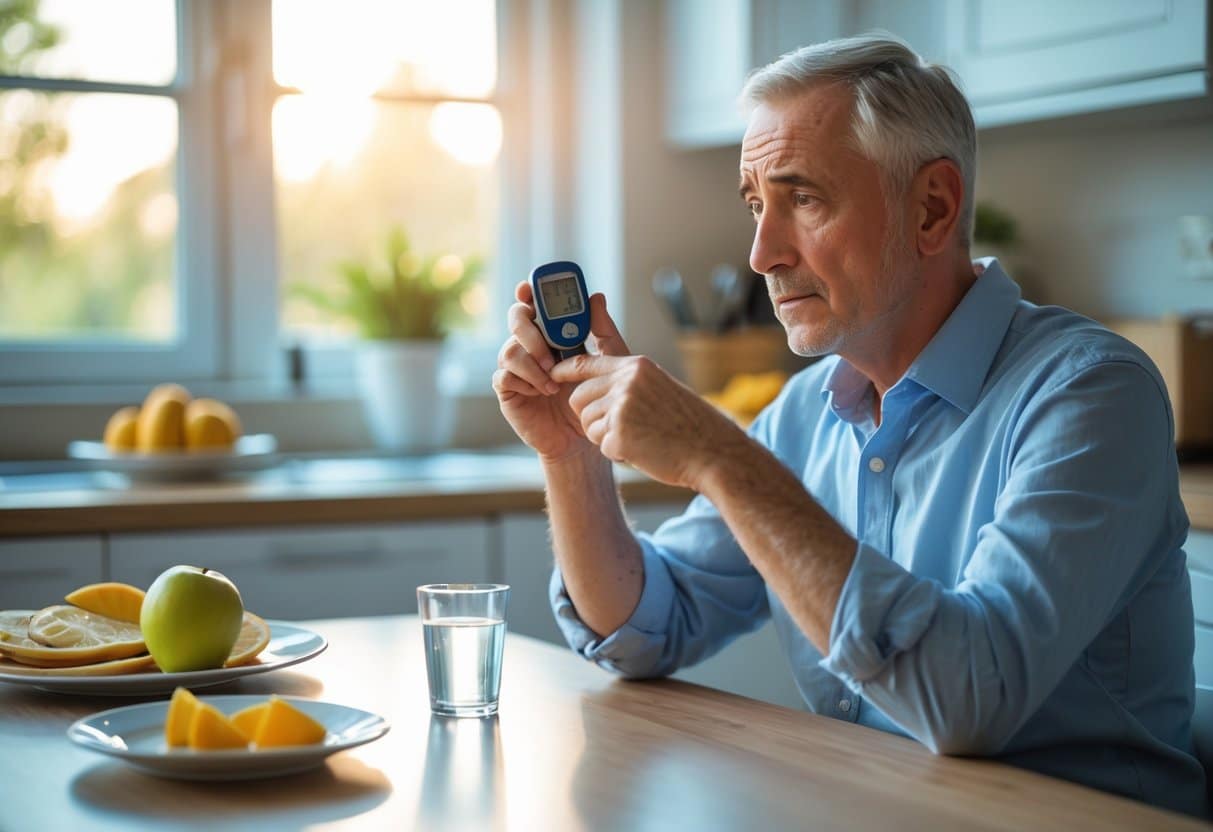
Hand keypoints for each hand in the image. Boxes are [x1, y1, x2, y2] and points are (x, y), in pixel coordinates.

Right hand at [493, 281, 630, 461]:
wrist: (583, 437)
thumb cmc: (593, 398)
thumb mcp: (607, 362)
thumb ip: (602, 330)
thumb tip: (596, 296)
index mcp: (552, 333)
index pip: (536, 304)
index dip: (529, 292)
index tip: (529, 287)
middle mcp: (531, 345)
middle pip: (515, 318)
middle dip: (530, 328)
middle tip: (550, 348)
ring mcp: (517, 367)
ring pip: (508, 349)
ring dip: (532, 362)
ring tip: (553, 381)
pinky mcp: (509, 390)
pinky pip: (504, 376)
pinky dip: (525, 381)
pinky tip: (543, 392)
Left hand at [549, 353, 745, 489]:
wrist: (711, 451)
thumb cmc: (687, 423)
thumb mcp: (658, 387)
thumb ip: (627, 380)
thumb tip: (593, 382)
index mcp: (636, 367)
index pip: (584, 363)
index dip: (563, 371)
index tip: (552, 376)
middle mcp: (626, 382)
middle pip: (578, 398)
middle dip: (589, 415)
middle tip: (616, 427)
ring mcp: (622, 408)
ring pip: (587, 424)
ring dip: (605, 436)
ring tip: (637, 437)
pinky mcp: (620, 436)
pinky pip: (601, 445)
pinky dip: (617, 452)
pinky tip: (642, 450)